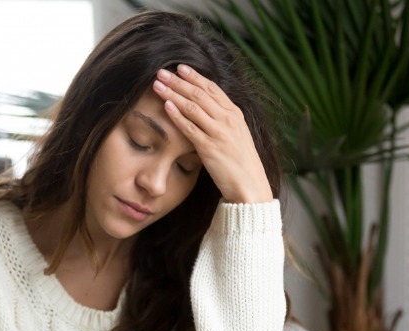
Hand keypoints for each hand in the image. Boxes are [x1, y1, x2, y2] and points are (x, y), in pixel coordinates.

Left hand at [152, 65, 272, 203]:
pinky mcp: (209, 147)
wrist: (250, 184)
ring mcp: (218, 132)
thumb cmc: (241, 162)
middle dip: (178, 81)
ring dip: (173, 94)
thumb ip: (224, 120)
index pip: (212, 88)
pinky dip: (177, 115)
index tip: (180, 67)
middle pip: (199, 94)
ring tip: (158, 85)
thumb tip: (207, 109)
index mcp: (235, 114)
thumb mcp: (237, 135)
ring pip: (192, 107)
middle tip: (161, 72)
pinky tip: (165, 106)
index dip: (195, 76)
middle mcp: (227, 119)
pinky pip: (189, 127)